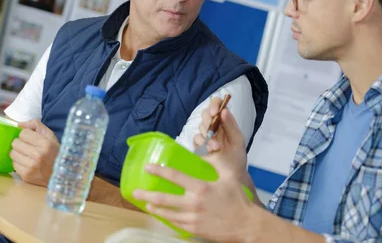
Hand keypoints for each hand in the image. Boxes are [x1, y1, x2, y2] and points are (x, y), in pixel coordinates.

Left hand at [10, 119, 58, 185]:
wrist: (60, 173)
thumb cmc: (54, 152)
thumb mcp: (50, 135)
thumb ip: (35, 125)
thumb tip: (19, 125)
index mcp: (45, 143)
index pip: (23, 133)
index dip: (26, 135)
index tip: (31, 138)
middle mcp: (38, 155)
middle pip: (15, 143)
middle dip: (20, 143)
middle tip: (27, 147)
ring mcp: (31, 167)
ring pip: (12, 153)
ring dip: (18, 153)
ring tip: (26, 155)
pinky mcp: (26, 175)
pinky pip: (13, 164)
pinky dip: (18, 162)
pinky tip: (26, 163)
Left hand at [133, 160, 254, 241]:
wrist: (246, 224)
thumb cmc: (238, 198)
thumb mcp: (229, 176)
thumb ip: (216, 163)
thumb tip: (207, 152)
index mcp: (201, 187)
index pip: (174, 176)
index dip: (159, 171)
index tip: (147, 168)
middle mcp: (193, 203)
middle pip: (163, 198)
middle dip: (146, 195)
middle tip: (135, 192)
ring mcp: (192, 218)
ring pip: (167, 213)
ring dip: (154, 208)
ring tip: (146, 204)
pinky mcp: (194, 229)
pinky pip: (176, 224)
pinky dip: (167, 219)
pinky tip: (162, 215)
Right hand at [193, 97, 247, 176]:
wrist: (231, 177)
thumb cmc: (236, 158)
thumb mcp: (238, 141)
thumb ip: (231, 125)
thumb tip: (224, 110)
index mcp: (225, 122)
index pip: (217, 104)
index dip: (214, 104)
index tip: (215, 111)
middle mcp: (214, 126)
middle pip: (205, 113)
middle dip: (209, 121)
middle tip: (214, 130)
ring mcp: (205, 136)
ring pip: (200, 126)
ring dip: (208, 135)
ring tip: (217, 147)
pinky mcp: (199, 146)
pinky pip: (196, 139)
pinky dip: (203, 144)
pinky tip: (211, 151)